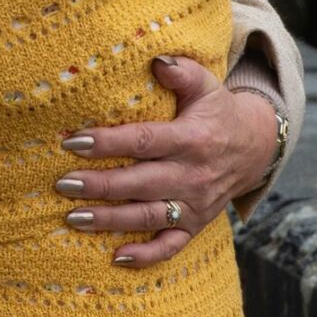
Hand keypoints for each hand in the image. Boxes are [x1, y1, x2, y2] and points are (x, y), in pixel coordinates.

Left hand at [54, 56, 279, 265]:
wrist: (254, 148)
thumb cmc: (216, 113)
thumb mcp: (206, 86)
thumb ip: (182, 71)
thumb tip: (155, 59)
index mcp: (192, 139)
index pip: (144, 141)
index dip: (108, 143)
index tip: (73, 141)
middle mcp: (193, 175)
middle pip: (140, 183)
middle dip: (100, 186)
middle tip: (62, 184)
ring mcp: (194, 205)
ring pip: (148, 217)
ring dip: (110, 221)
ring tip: (73, 218)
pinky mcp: (195, 225)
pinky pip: (171, 246)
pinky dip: (146, 256)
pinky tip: (116, 257)